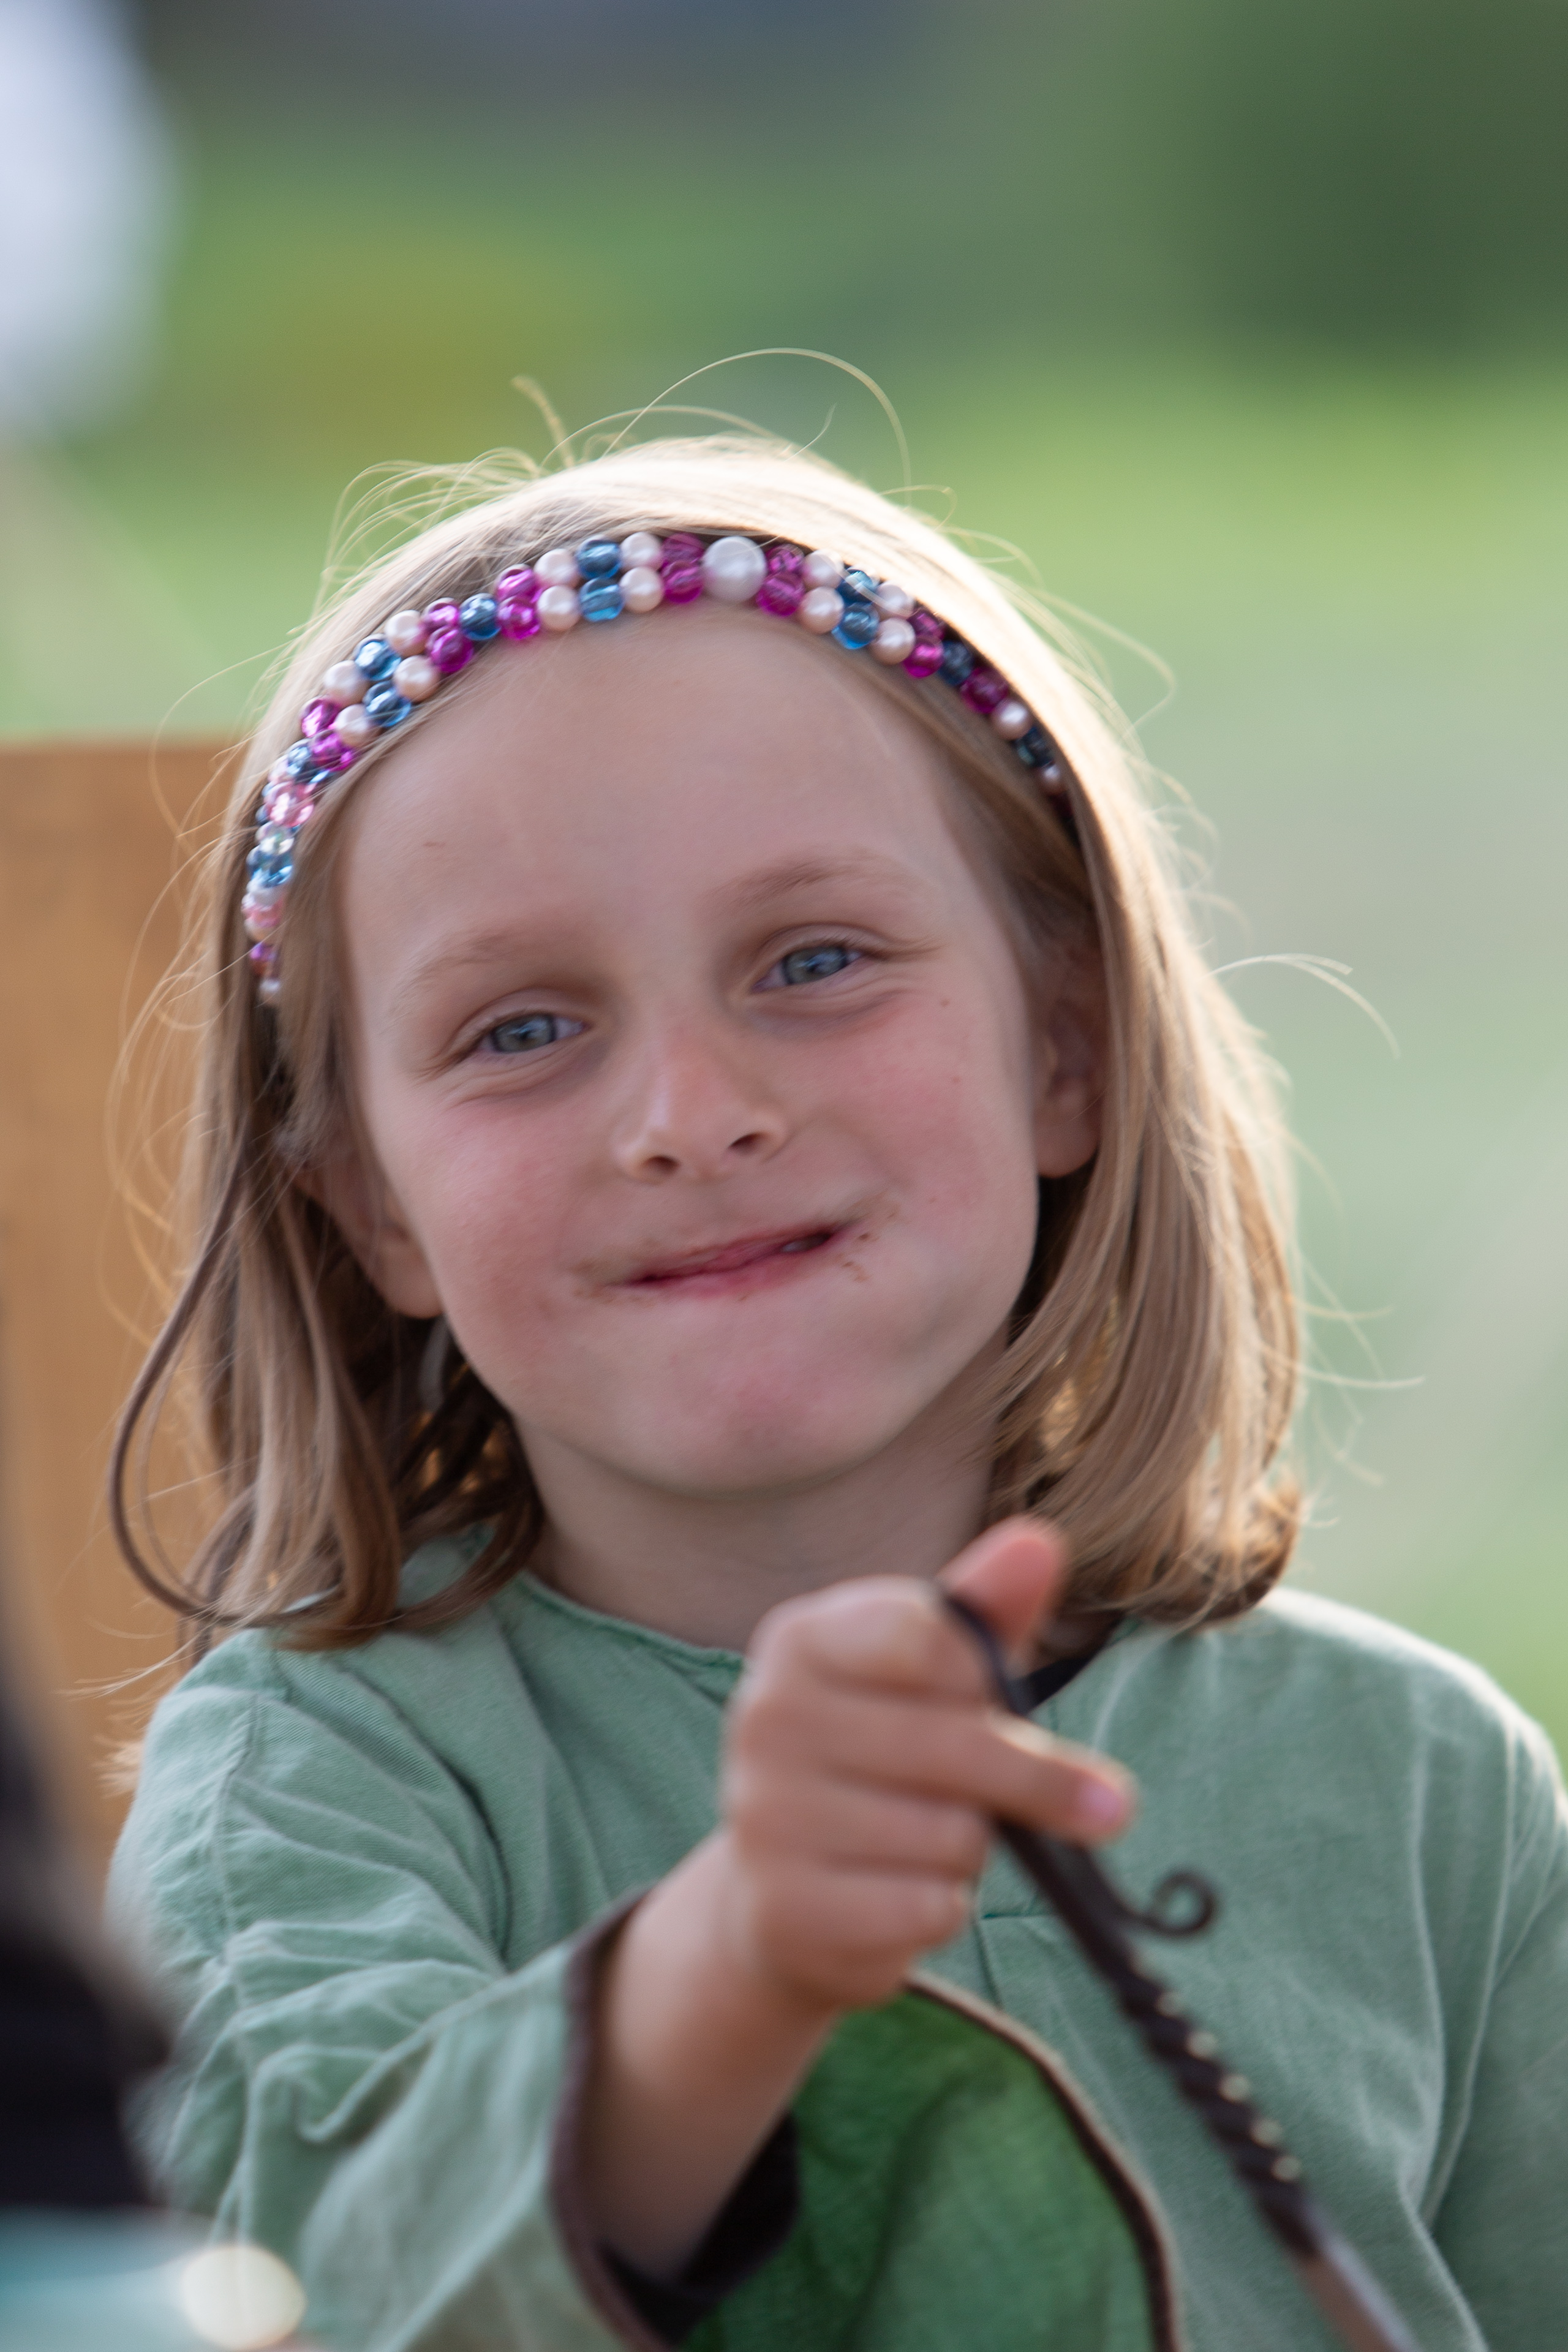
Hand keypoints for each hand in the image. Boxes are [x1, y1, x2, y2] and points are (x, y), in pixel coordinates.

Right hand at [711, 1517, 1134, 2015]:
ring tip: (935, 1840)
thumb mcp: (935, 1676)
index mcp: (799, 1640)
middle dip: (1035, 1781)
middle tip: (1104, 1805)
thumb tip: (1039, 1542)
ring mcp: (765, 1817)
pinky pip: (926, 1907)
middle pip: (956, 1741)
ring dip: (973, 1848)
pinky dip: (943, 1906)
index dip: (985, 1677)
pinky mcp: (784, 1910)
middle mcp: (765, 1718)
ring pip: (950, 1833)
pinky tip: (907, 1894)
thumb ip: (984, 1610)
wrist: (781, 1894)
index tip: (1008, 1696)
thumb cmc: (881, 1759)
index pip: (926, 1636)